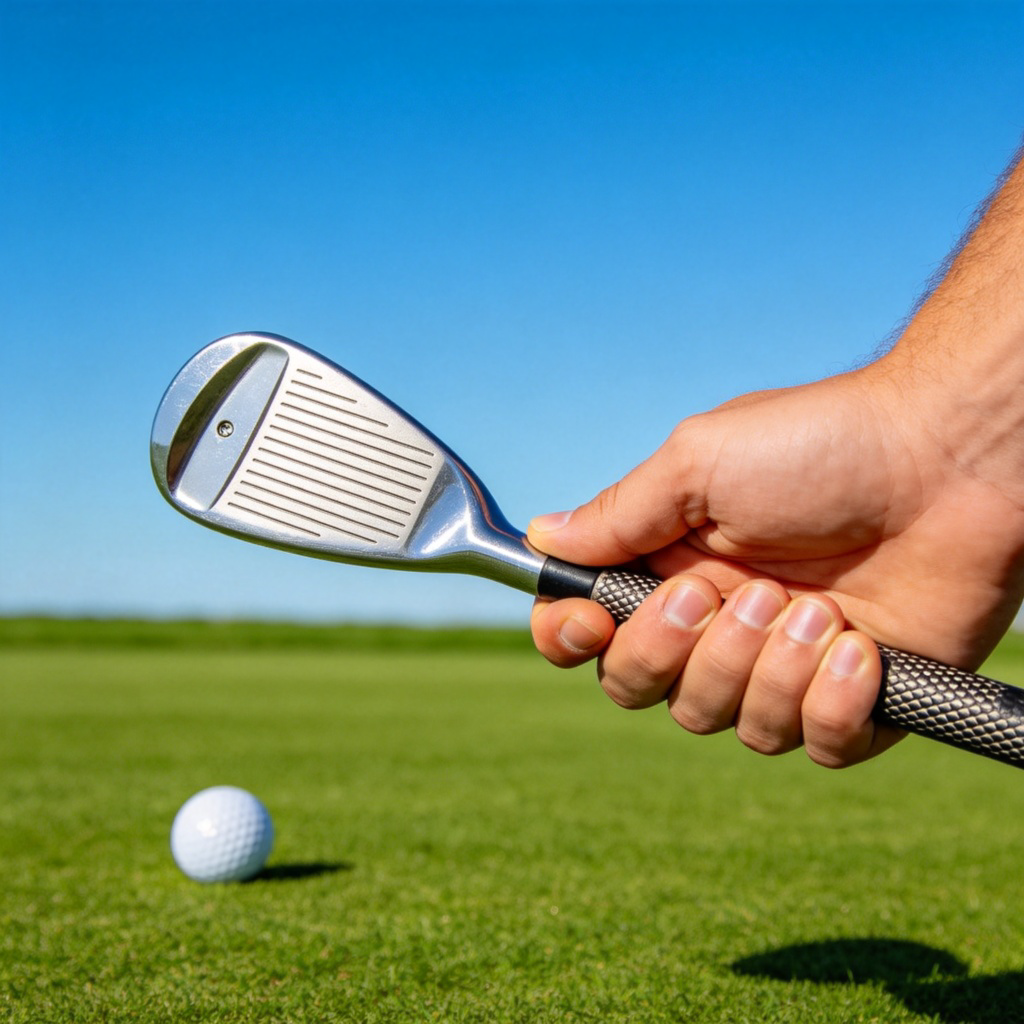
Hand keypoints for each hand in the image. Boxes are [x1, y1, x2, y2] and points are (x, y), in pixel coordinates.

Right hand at [529, 363, 1023, 765]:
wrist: (949, 460)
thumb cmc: (822, 445)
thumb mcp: (700, 463)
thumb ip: (618, 514)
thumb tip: (541, 540)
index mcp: (670, 566)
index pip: (588, 630)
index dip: (570, 639)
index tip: (587, 625)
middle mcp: (716, 622)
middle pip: (642, 689)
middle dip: (678, 652)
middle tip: (736, 593)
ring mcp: (781, 664)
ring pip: (726, 723)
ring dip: (764, 670)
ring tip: (815, 609)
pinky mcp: (852, 701)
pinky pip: (810, 745)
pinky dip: (828, 704)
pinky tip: (858, 647)